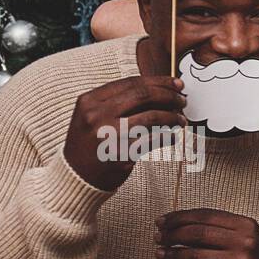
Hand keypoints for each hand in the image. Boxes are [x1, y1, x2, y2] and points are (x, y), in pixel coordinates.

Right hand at [64, 75, 186, 190]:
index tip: (176, 84)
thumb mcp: (93, 116)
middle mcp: (97, 115)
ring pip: (151, 117)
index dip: (158, 81)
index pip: (130, 83)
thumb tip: (158, 91)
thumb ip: (118, 102)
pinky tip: (172, 137)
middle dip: (169, 96)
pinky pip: (153, 140)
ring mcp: (109, 134)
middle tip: (183, 100)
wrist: (76, 176)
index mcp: (90, 101)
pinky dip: (168, 137)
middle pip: (142, 96)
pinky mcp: (121, 154)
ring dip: (172, 117)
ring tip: (181, 120)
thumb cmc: (90, 145)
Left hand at [154, 209, 258, 258]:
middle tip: (158, 236)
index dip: (179, 217)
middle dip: (172, 234)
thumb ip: (215, 227)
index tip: (162, 221)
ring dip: (173, 253)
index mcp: (245, 225)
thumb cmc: (249, 254)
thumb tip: (175, 224)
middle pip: (197, 234)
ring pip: (194, 255)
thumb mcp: (241, 234)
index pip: (205, 215)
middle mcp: (243, 243)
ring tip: (160, 252)